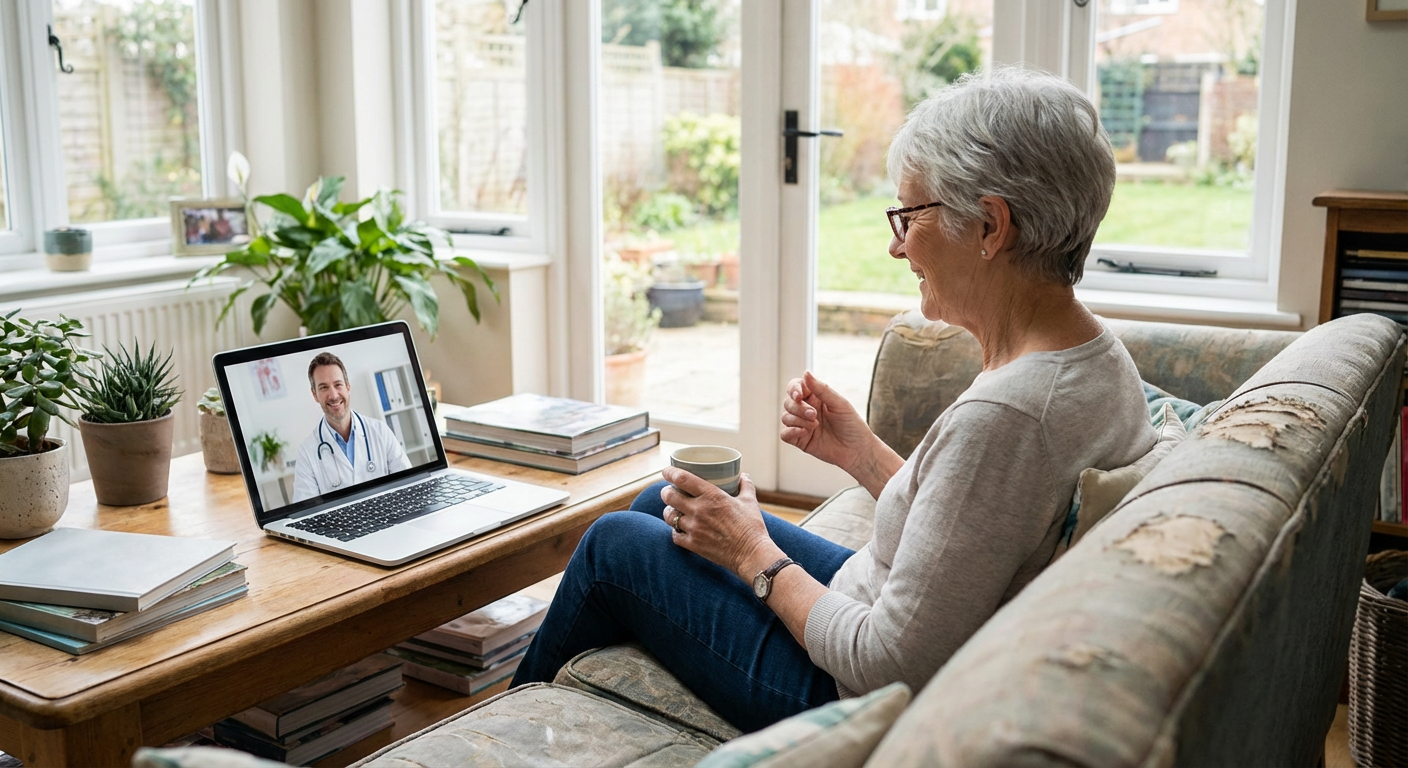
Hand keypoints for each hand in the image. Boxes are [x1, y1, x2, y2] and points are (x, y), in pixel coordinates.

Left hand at [660, 469, 777, 581]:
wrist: (752, 554)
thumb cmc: (752, 526)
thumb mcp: (750, 501)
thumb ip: (745, 486)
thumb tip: (743, 476)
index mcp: (712, 495)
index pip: (682, 478)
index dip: (670, 472)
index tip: (667, 471)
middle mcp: (699, 510)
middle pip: (669, 496)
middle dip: (666, 492)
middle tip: (669, 492)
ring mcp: (694, 528)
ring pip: (669, 516)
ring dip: (669, 512)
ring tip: (673, 511)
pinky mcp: (693, 544)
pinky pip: (674, 535)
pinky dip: (675, 531)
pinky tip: (680, 530)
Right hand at [780, 371, 873, 473]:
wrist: (857, 450)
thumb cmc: (852, 425)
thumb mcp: (839, 403)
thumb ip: (821, 389)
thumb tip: (805, 372)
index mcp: (816, 398)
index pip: (796, 387)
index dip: (793, 389)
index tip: (799, 396)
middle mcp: (806, 410)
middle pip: (788, 402)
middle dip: (799, 408)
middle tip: (814, 414)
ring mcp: (802, 425)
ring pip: (785, 417)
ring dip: (798, 420)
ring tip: (815, 425)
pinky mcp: (800, 440)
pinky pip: (785, 434)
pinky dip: (791, 431)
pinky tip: (805, 432)